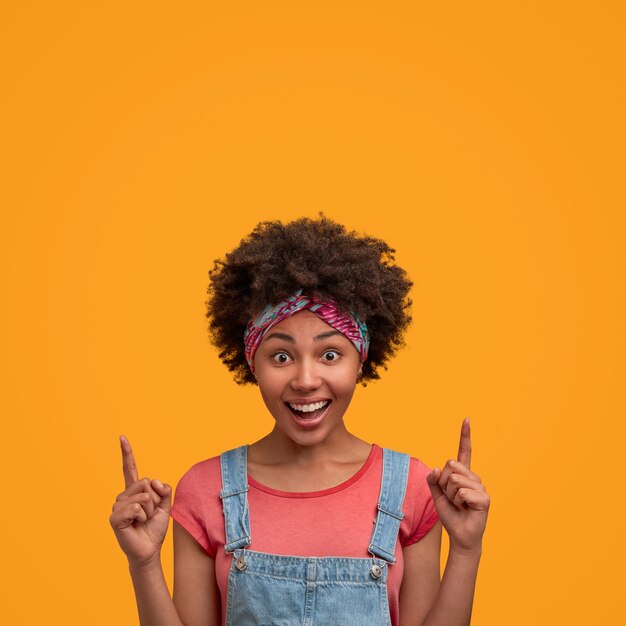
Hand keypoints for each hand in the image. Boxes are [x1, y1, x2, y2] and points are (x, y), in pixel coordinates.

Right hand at [109, 435, 171, 566]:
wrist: (149, 549)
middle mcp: (123, 496)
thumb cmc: (154, 528)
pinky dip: (143, 516)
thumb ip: (163, 489)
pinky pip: (137, 507)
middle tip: (149, 514)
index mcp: (134, 491)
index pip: (130, 469)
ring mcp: (117, 506)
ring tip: (143, 521)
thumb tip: (153, 481)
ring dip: (150, 510)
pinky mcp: (115, 517)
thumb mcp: (165, 505)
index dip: (127, 453)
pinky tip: (136, 525)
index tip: (122, 437)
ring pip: (144, 496)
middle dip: (155, 499)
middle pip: (146, 482)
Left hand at [426, 419, 489, 553]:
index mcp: (462, 473)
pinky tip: (466, 509)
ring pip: (454, 480)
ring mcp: (480, 486)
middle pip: (450, 466)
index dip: (465, 435)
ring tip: (459, 505)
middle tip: (451, 498)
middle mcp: (473, 476)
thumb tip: (437, 468)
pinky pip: (462, 492)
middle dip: (443, 484)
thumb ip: (433, 481)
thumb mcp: (436, 495)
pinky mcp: (484, 498)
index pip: (464, 451)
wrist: (459, 534)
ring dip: (451, 496)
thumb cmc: (450, 514)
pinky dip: (458, 502)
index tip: (467, 419)